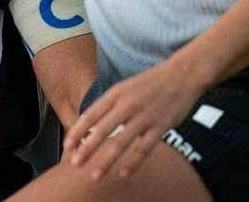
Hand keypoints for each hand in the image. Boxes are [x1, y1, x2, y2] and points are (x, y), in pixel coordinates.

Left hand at [63, 61, 202, 180]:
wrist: (182, 74)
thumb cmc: (150, 83)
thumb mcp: (124, 87)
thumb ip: (109, 105)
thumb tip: (90, 126)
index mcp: (115, 94)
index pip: (90, 114)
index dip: (77, 131)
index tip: (66, 146)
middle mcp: (127, 104)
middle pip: (102, 129)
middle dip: (86, 148)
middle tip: (75, 164)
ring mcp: (144, 116)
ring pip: (121, 142)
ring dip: (106, 160)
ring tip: (95, 175)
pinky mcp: (161, 126)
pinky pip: (144, 148)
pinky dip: (133, 162)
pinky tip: (123, 174)